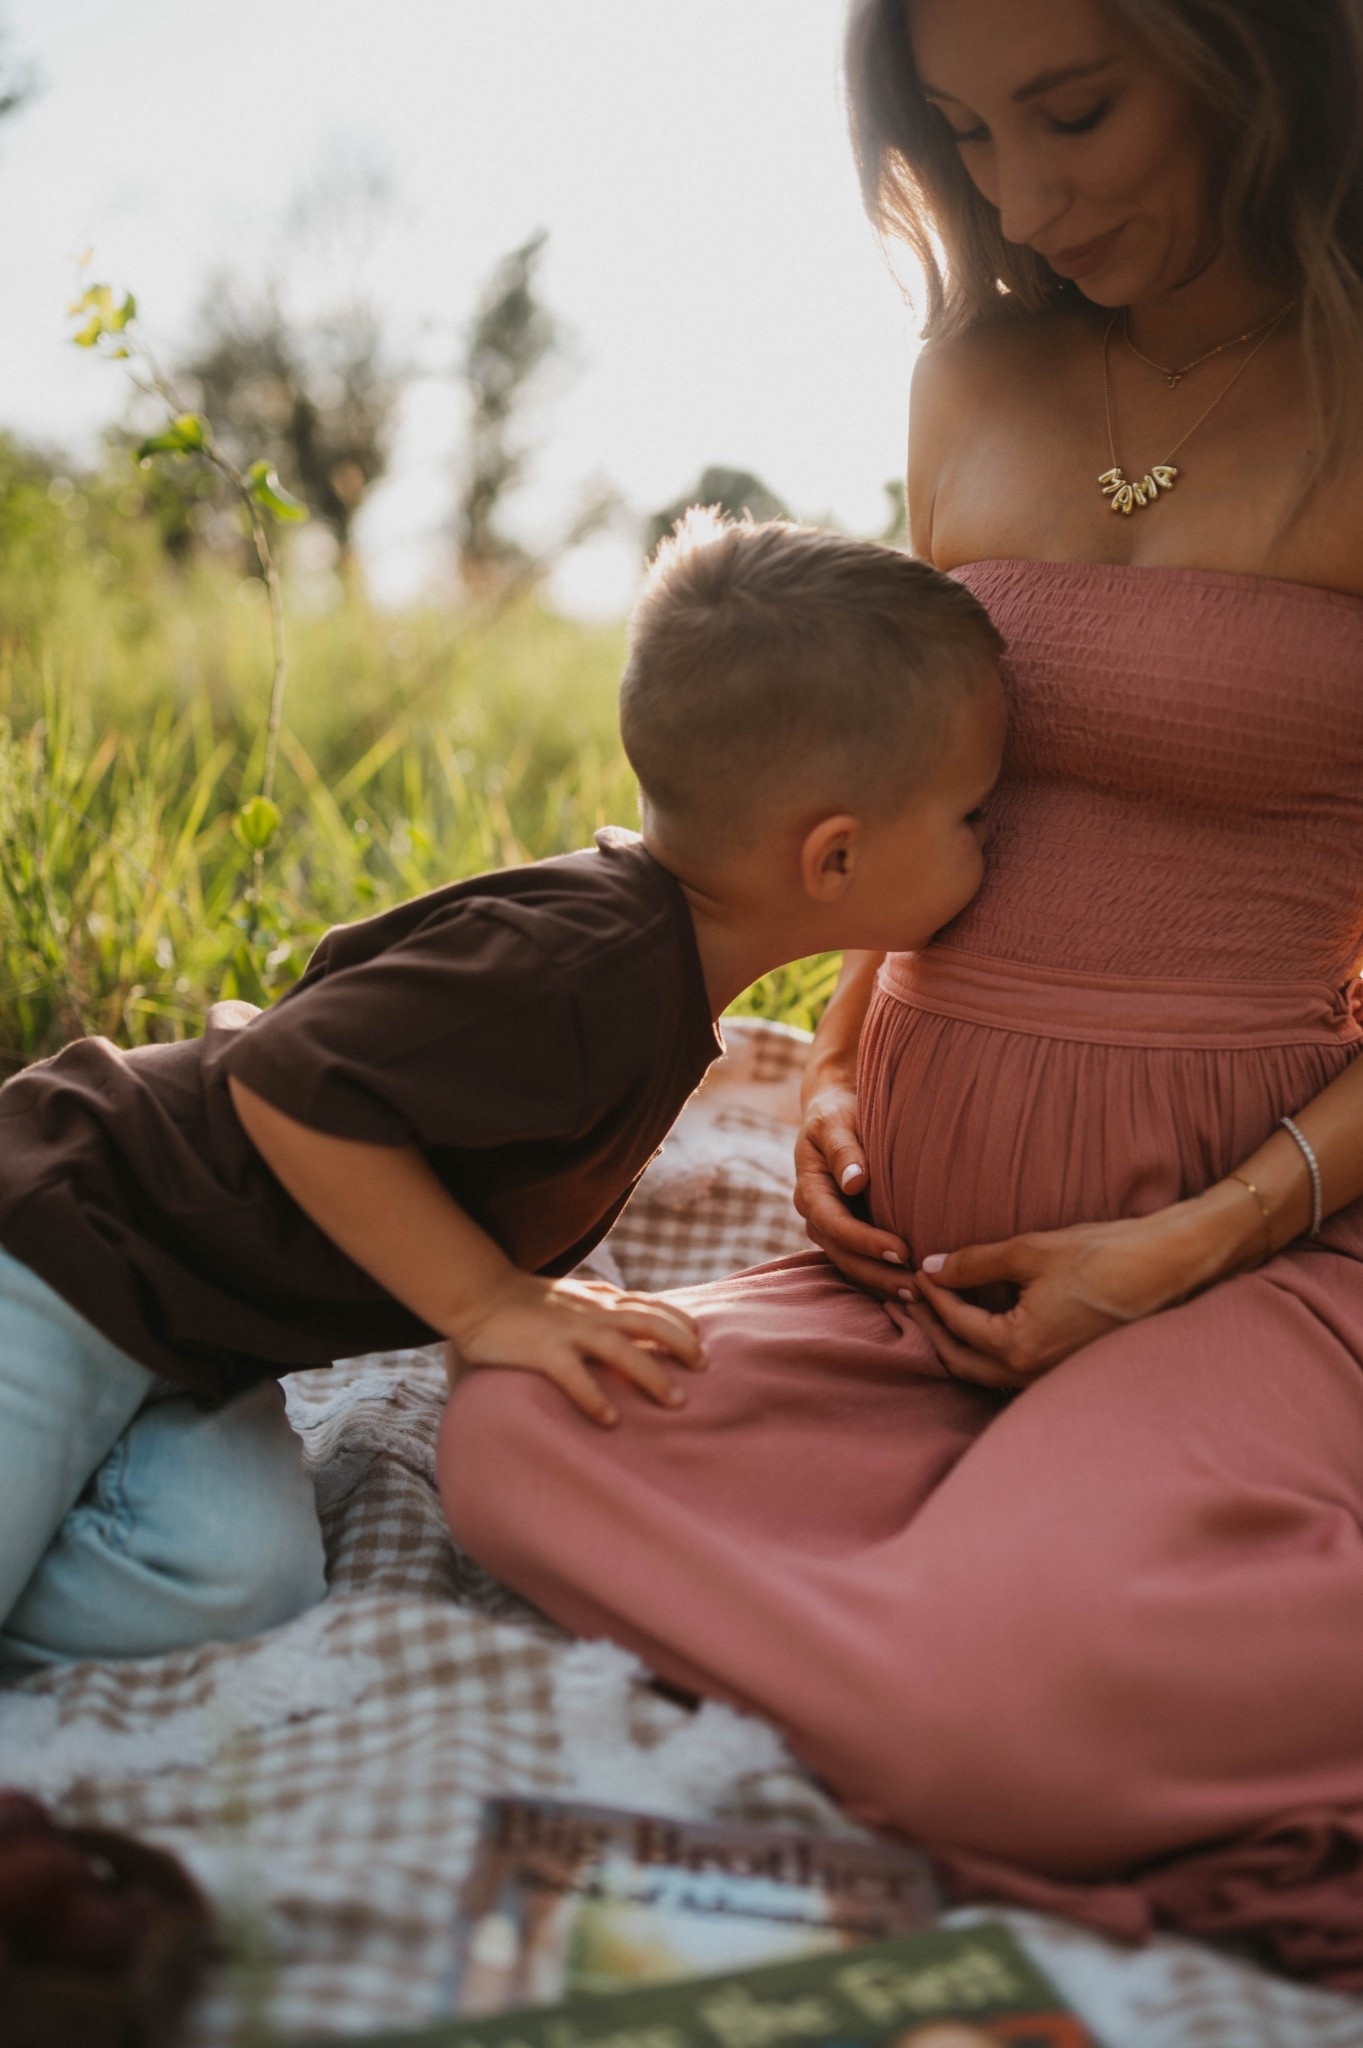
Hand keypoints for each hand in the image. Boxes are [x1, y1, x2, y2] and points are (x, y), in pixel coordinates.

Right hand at [444, 1273, 705, 1425]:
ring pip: (622, 1348)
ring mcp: (568, 1330)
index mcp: (599, 1299)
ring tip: (675, 1402)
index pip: (650, 1305)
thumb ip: (601, 1307)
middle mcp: (591, 1312)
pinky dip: (594, 1397)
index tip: (701, 1339)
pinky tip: (610, 1421)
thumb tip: (631, 1326)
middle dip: (682, 1344)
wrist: (478, 1292)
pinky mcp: (542, 1350)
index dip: (680, 1321)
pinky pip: (574, 1375)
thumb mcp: (573, 1297)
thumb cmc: (524, 1300)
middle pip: (649, 1322)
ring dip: (652, 1375)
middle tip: (703, 1368)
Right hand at [794, 1080, 910, 1296]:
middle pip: (844, 1256)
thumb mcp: (834, 1122)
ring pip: (852, 1265)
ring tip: (921, 1295)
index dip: (866, 1241)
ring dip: (883, 1283)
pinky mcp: (849, 1231)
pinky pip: (863, 1261)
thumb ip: (843, 1150)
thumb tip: (855, 1182)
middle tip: (918, 1287)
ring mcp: (831, 1227)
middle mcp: (817, 1216)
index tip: (902, 1251)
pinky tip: (913, 1287)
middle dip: (879, 1275)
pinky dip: (884, 1276)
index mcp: (810, 1190)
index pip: (836, 1225)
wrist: (836, 1111)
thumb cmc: (838, 1113)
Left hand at [901, 1199, 1232, 1389]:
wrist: (1171, 1267)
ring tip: (941, 1308)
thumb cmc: (1105, 1254)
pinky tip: (984, 1321)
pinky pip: (1011, 1372)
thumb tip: (933, 1267)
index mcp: (1018, 1346)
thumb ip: (975, 1263)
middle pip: (960, 1361)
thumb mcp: (1030, 1251)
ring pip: (984, 1372)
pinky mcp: (1066, 1370)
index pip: (956, 1324)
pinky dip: (988, 1351)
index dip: (932, 1296)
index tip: (918, 1271)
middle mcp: (1031, 1374)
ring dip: (958, 1342)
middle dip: (933, 1328)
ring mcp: (1051, 1378)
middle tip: (915, 1297)